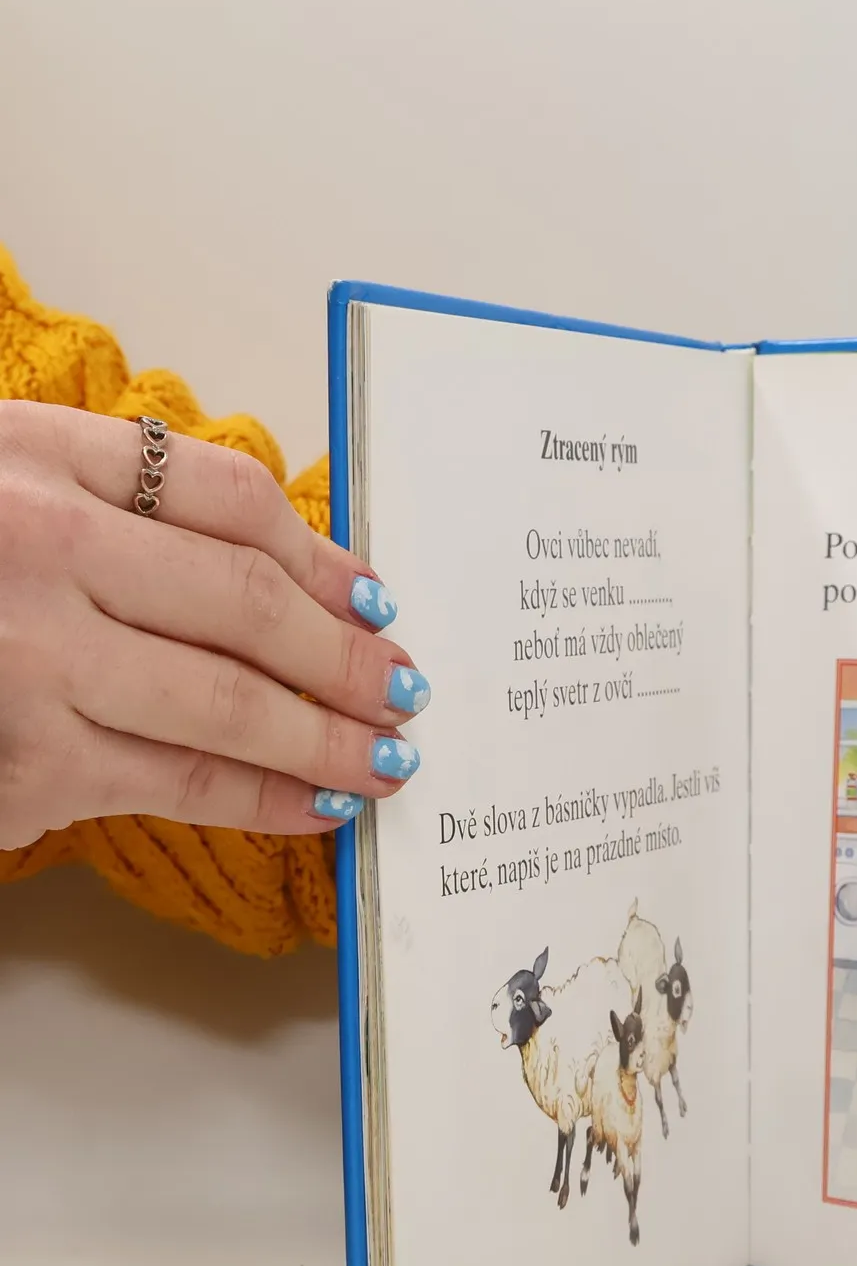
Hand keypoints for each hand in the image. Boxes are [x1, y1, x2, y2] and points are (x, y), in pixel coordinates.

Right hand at [0, 405, 427, 849]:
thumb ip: (109, 508)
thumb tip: (280, 576)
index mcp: (31, 457)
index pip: (223, 496)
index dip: (321, 553)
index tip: (376, 596)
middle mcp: (39, 547)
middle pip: (249, 603)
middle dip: (349, 657)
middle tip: (409, 687)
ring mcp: (32, 657)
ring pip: (233, 700)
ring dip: (333, 736)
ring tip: (392, 757)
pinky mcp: (26, 761)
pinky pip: (185, 782)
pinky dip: (270, 800)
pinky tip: (324, 808)